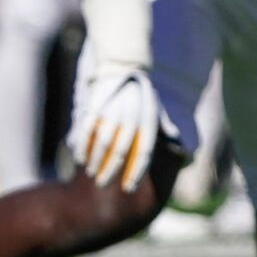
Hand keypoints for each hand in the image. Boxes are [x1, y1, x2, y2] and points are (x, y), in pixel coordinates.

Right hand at [72, 65, 165, 191]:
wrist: (124, 68)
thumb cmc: (142, 95)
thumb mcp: (157, 108)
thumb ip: (165, 126)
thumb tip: (177, 141)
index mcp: (148, 121)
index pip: (145, 152)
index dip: (136, 172)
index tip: (128, 188)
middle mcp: (132, 117)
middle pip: (121, 151)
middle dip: (111, 171)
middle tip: (103, 185)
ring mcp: (113, 112)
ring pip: (103, 143)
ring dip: (95, 162)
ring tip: (91, 173)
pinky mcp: (95, 107)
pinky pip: (87, 131)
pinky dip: (82, 147)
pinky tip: (80, 159)